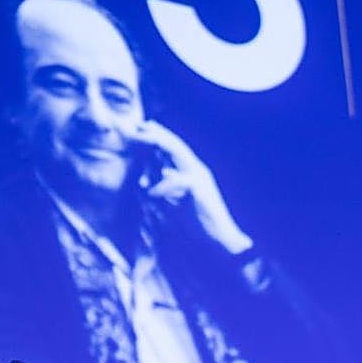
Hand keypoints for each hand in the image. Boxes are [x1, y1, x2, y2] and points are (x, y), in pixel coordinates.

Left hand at [130, 120, 253, 254]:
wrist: (221, 238)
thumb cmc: (198, 223)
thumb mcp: (176, 203)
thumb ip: (164, 189)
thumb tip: (147, 180)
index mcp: (192, 172)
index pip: (175, 150)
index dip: (160, 137)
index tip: (143, 126)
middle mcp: (197, 170)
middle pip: (176, 146)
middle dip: (159, 133)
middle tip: (141, 124)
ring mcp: (201, 178)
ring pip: (180, 154)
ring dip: (161, 143)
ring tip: (143, 137)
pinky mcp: (201, 190)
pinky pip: (179, 181)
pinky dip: (163, 185)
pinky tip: (150, 191)